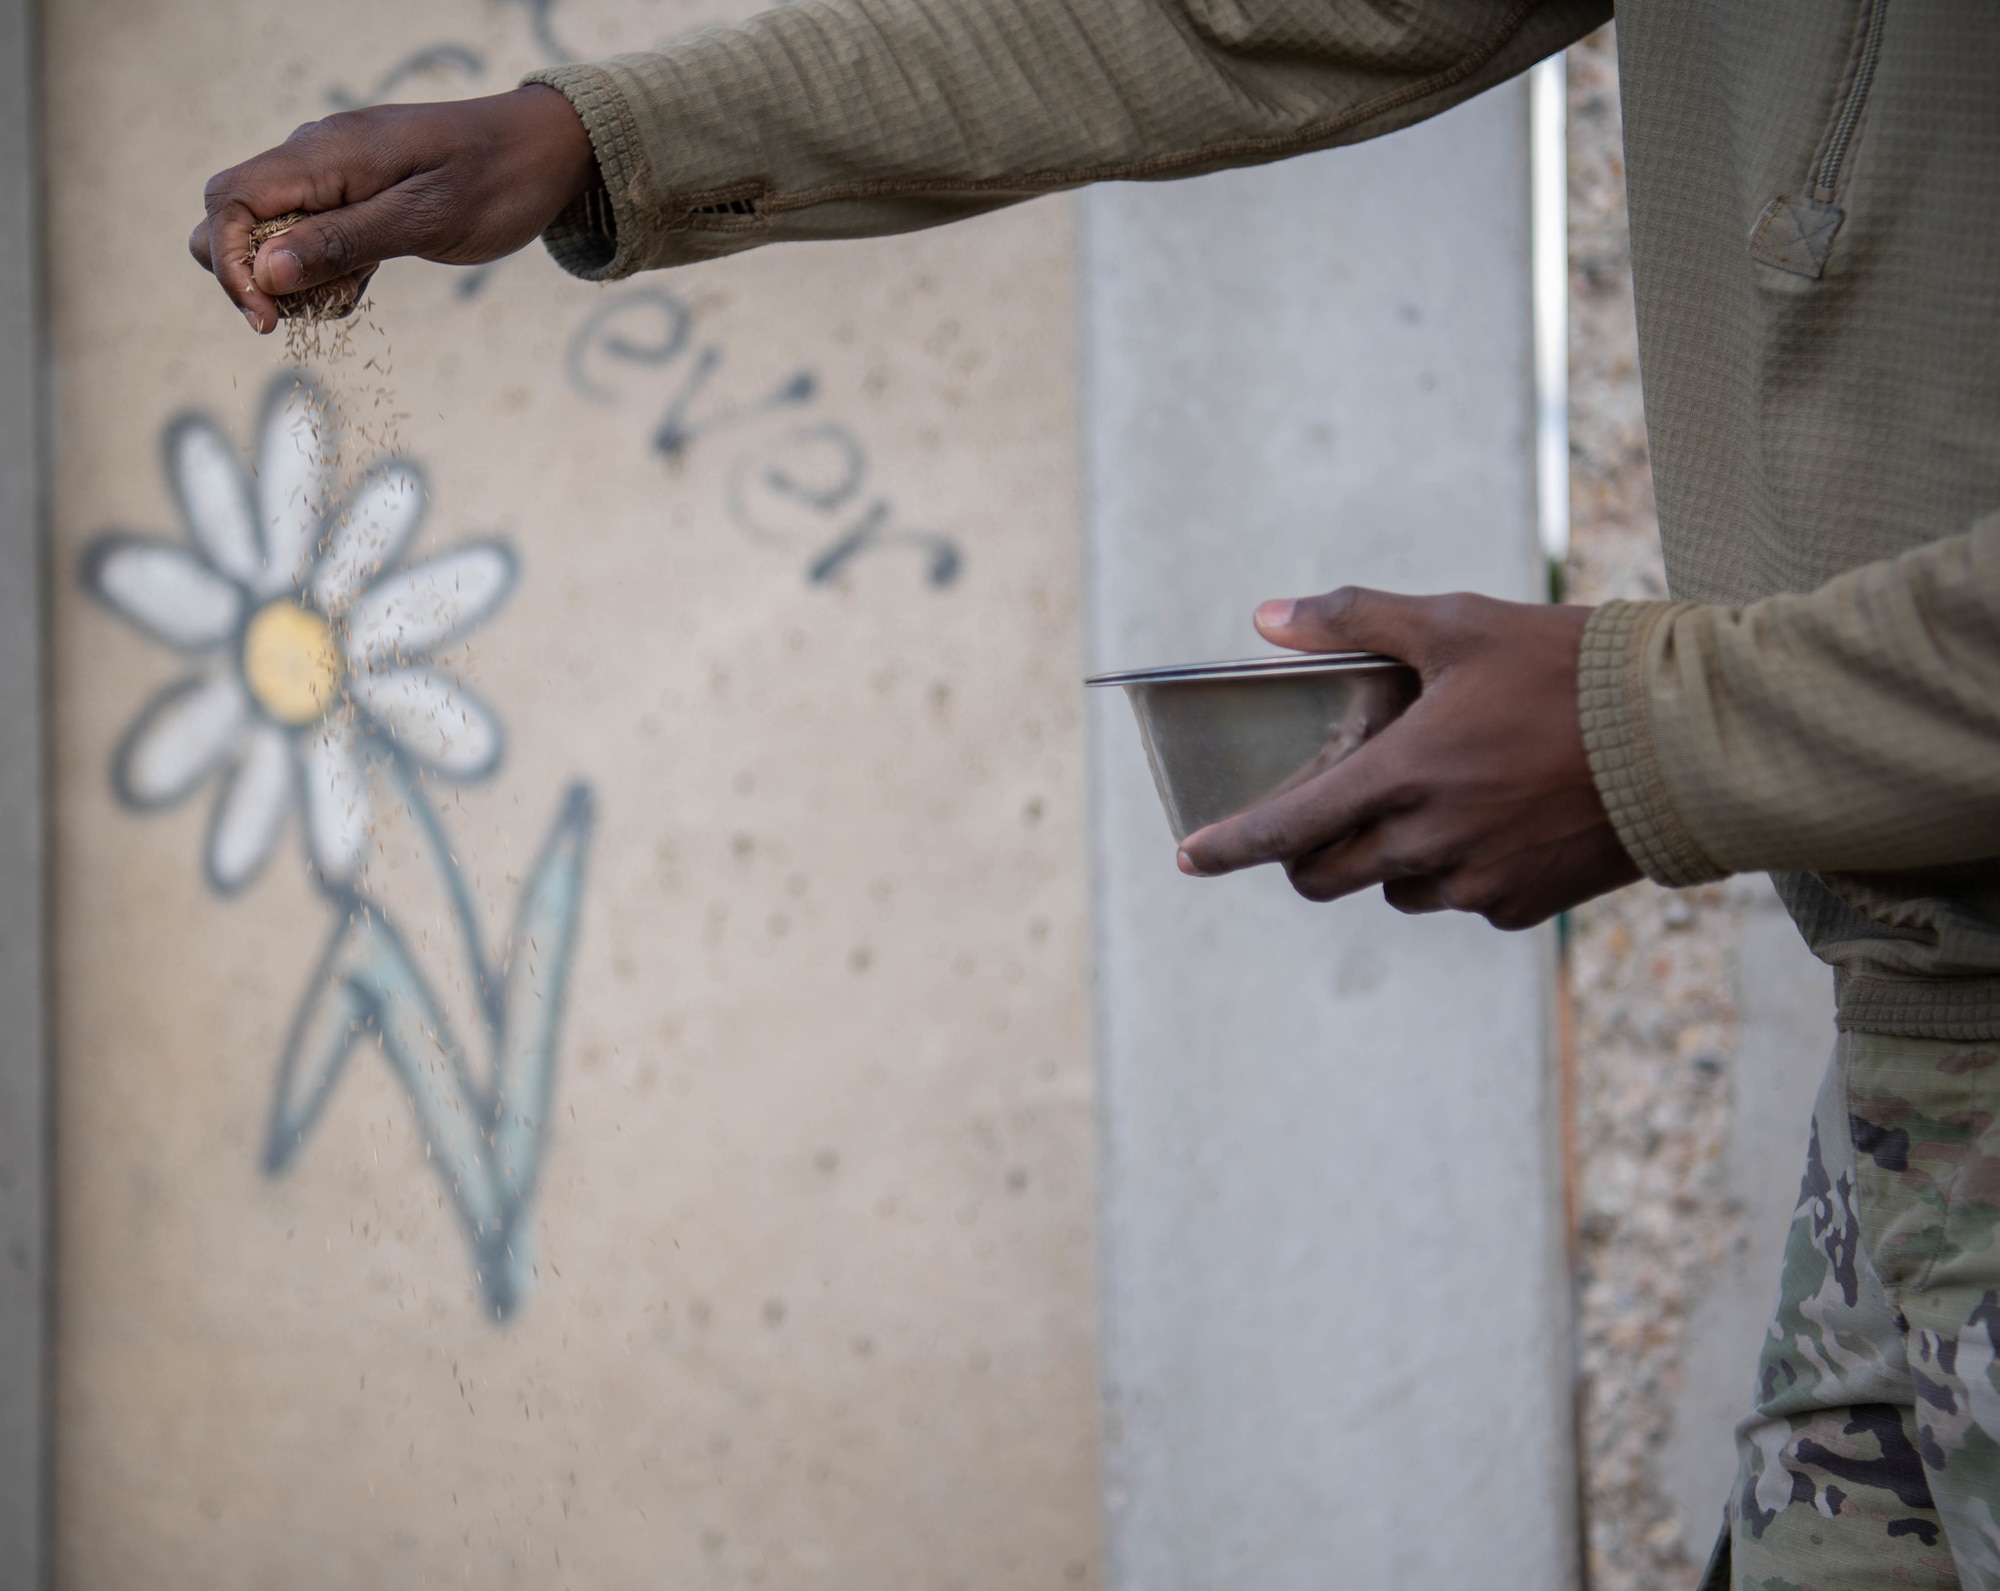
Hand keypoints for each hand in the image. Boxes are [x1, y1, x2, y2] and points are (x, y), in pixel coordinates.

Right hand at [189, 86, 599, 333]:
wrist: (543, 151)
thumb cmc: (495, 180)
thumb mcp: (425, 219)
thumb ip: (344, 242)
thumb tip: (264, 273)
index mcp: (325, 154)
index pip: (232, 201)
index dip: (230, 264)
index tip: (266, 319)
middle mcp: (316, 158)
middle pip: (235, 214)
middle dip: (248, 274)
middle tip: (296, 320)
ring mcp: (334, 177)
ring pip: (271, 232)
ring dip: (289, 279)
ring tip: (345, 300)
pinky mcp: (356, 198)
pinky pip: (313, 238)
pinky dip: (322, 272)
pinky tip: (357, 291)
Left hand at [1176, 588, 1640, 928]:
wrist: (1687, 739)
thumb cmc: (1569, 670)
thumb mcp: (1457, 624)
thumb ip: (1355, 620)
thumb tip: (1268, 617)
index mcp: (1399, 777)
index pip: (1284, 829)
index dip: (1228, 847)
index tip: (1188, 857)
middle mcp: (1426, 844)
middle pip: (1326, 876)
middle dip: (1304, 856)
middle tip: (1315, 821)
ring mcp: (1474, 884)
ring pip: (1394, 889)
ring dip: (1387, 858)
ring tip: (1431, 798)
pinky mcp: (1521, 906)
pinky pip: (1461, 898)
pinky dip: (1456, 869)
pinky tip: (1495, 818)